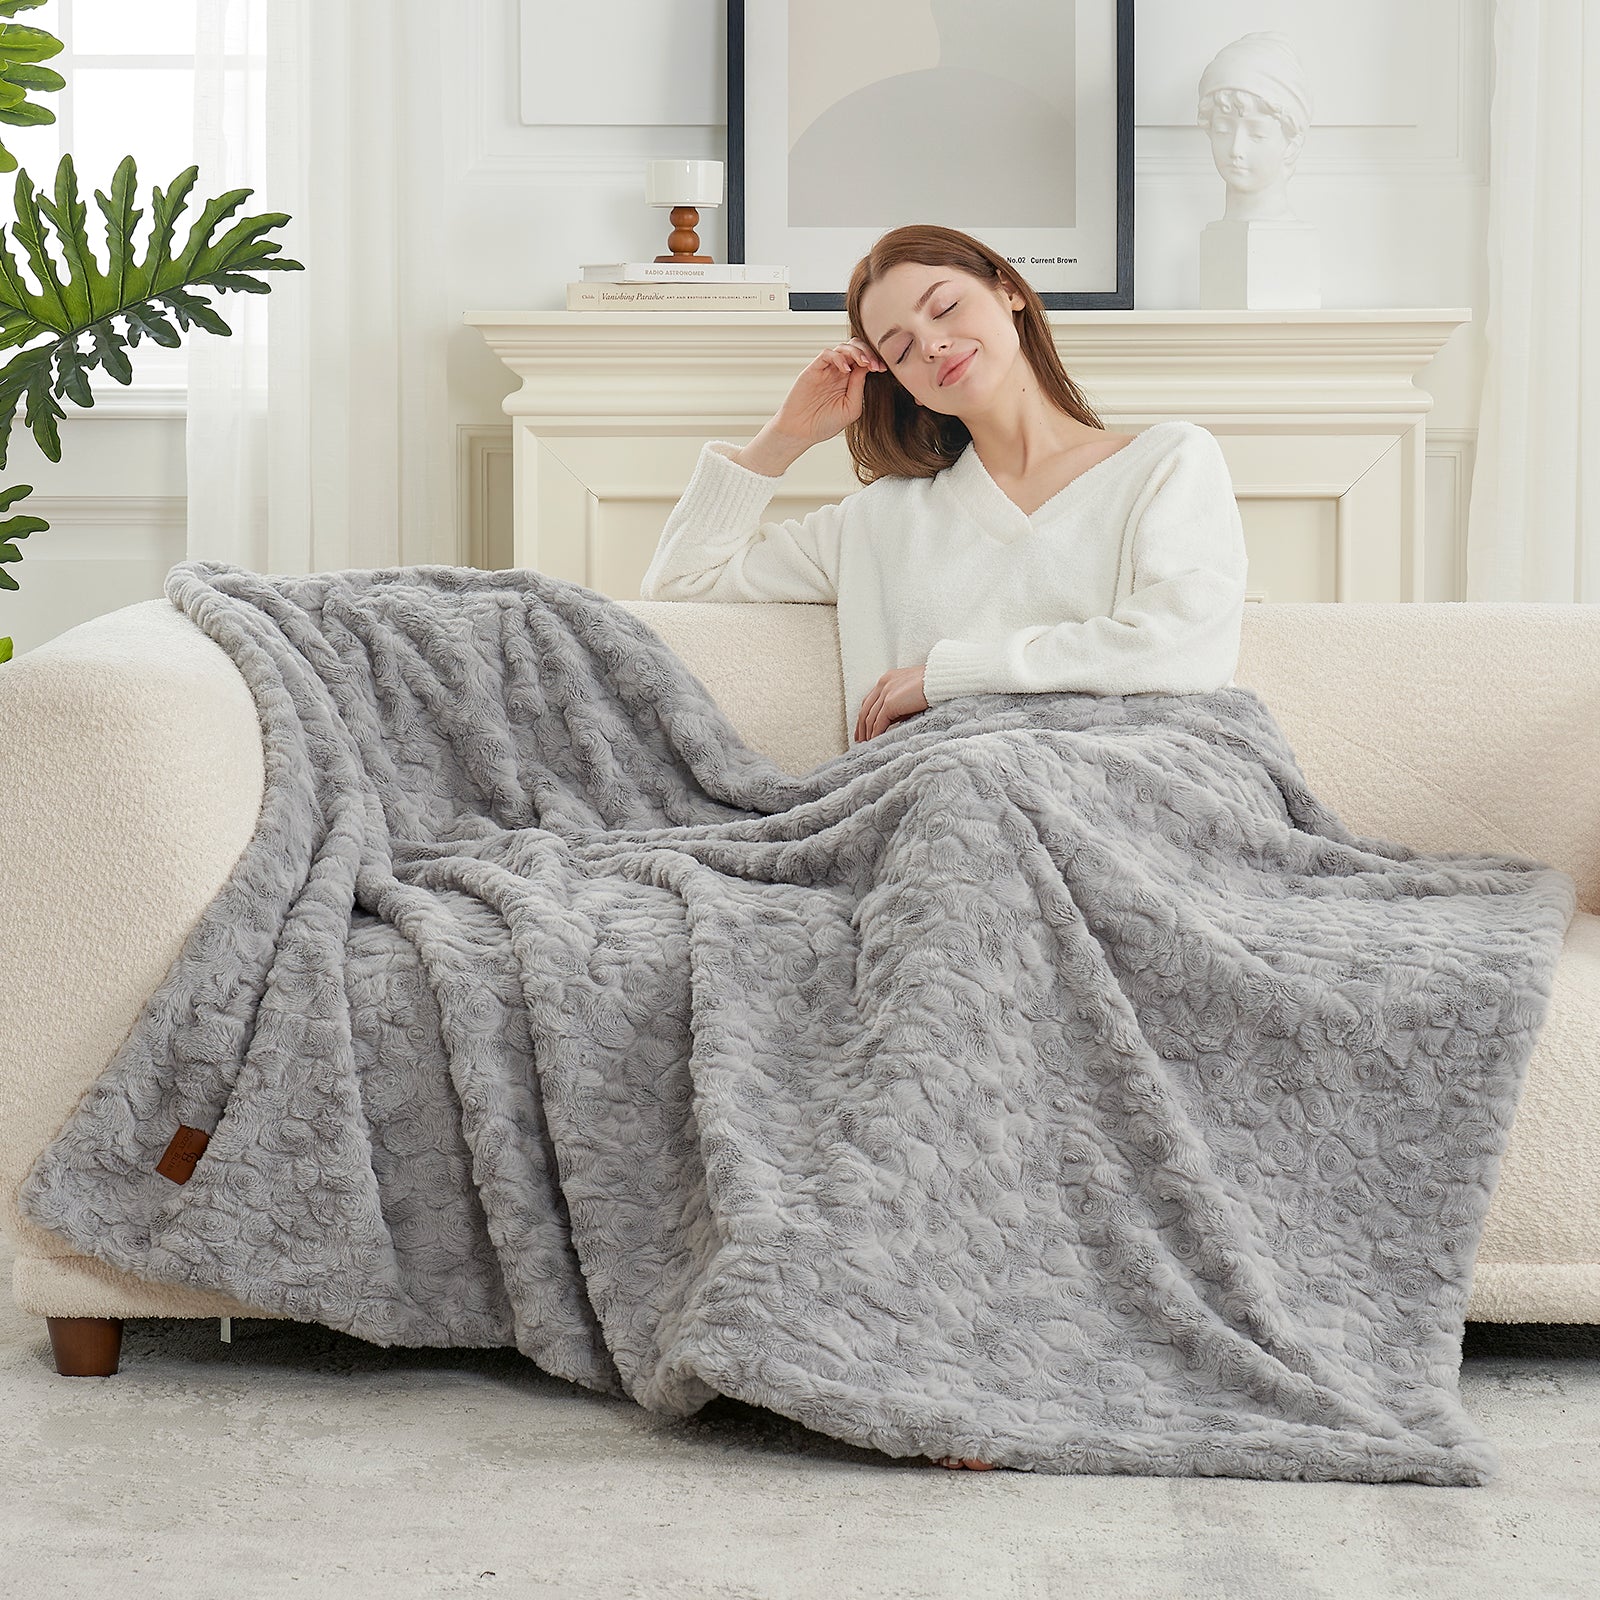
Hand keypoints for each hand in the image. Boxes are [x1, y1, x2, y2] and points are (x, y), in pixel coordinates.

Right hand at [772, 337, 888, 448]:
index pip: (865, 361)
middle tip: (874, 365)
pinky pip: (827, 354)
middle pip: (855, 348)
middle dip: (868, 352)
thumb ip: (859, 388)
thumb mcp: (851, 409)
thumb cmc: (825, 423)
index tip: (882, 368)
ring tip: (863, 363)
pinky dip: (838, 357)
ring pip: (843, 347)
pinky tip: (845, 370)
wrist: (801, 432)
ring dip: (856, 352)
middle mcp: (839, 372)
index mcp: (850, 381)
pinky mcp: (814, 369)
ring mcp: (826, 370)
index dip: (875, 360)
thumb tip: (866, 368)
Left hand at [855, 664, 928, 742]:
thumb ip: (899, 705)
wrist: (942, 680)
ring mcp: (886, 692)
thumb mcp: (911, 693)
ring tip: (867, 744)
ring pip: (870, 717)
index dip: (864, 716)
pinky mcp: (890, 702)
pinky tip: (875, 741)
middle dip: (861, 727)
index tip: (863, 728)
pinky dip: (875, 733)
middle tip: (860, 740)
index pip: (869, 700)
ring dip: (867, 733)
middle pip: (865, 709)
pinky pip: (878, 722)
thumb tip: (890, 722)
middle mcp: (883, 684)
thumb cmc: (933, 687)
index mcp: (887, 679)